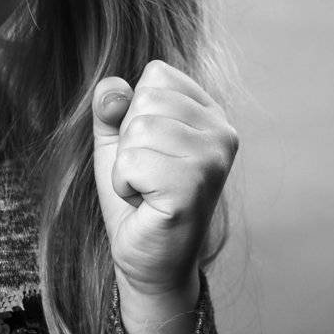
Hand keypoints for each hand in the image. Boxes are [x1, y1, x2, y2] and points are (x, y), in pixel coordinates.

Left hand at [92, 61, 235, 321]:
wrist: (148, 258)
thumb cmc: (137, 196)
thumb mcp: (117, 142)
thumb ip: (111, 107)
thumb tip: (112, 87)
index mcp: (210, 113)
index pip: (156, 75)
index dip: (134, 111)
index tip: (149, 148)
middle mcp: (222, 132)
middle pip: (146, 99)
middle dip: (129, 140)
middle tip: (146, 175)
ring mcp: (213, 160)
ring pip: (138, 129)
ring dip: (126, 165)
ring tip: (146, 189)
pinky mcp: (194, 187)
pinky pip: (133, 161)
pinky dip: (125, 184)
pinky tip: (146, 202)